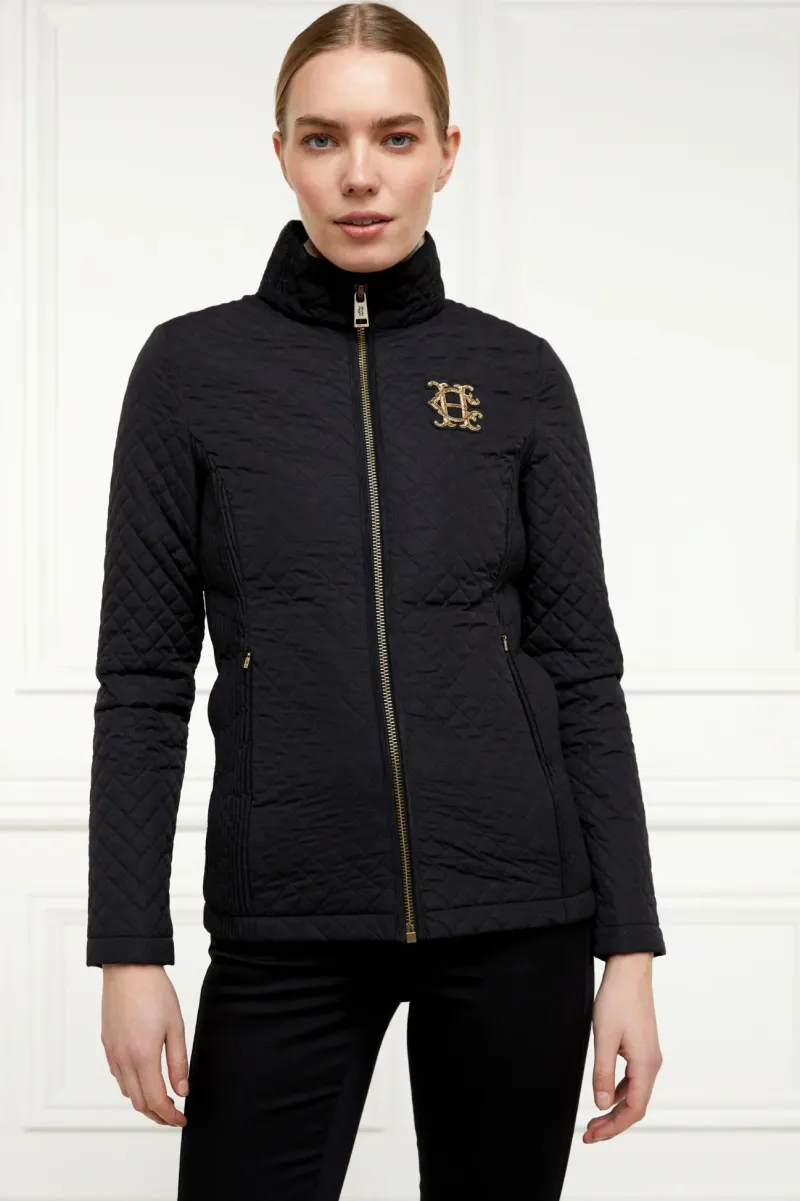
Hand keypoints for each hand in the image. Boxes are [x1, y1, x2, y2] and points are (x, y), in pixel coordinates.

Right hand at [100, 964, 188, 1125]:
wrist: (129, 968)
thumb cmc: (155, 992)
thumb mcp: (176, 1026)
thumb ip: (178, 1062)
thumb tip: (183, 1090)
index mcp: (143, 1056)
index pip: (156, 1100)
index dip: (170, 1116)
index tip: (181, 1120)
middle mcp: (123, 1059)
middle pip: (139, 1102)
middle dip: (157, 1115)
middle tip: (174, 1116)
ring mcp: (113, 1052)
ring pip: (127, 1091)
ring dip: (144, 1102)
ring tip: (162, 1100)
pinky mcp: (107, 1044)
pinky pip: (118, 1076)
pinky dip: (132, 1086)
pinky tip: (144, 1078)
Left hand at [583, 952, 662, 1143]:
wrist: (629, 971)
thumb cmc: (618, 1000)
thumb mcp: (604, 1038)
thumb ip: (602, 1073)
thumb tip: (600, 1104)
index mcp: (646, 1065)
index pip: (634, 1109)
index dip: (613, 1127)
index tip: (592, 1135)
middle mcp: (652, 1063)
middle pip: (635, 1105)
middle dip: (612, 1123)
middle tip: (589, 1134)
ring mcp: (648, 1056)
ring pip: (633, 1093)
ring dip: (614, 1109)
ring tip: (593, 1120)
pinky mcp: (642, 1048)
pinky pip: (632, 1079)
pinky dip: (617, 1091)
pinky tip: (604, 1094)